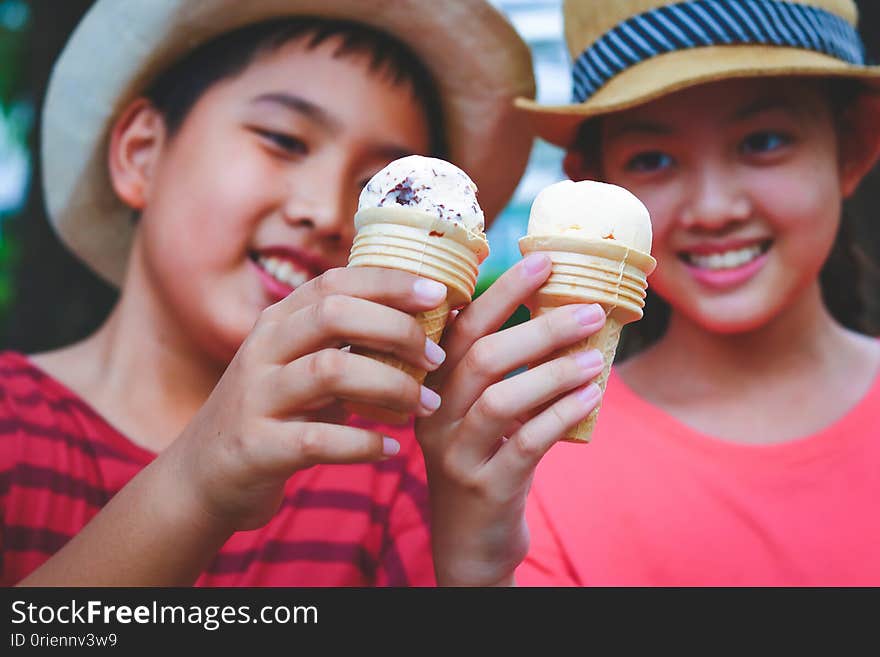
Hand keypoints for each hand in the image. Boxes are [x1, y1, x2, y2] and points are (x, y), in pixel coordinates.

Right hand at [171, 267, 448, 531]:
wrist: (204, 476)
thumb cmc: (274, 414)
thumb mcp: (300, 366)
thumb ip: (344, 343)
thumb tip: (422, 322)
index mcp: (278, 322)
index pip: (335, 282)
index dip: (389, 282)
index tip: (438, 293)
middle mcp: (262, 350)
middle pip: (334, 314)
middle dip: (396, 328)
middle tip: (437, 357)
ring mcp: (256, 397)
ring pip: (330, 370)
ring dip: (391, 386)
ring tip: (426, 404)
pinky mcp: (257, 447)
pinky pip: (319, 440)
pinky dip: (363, 444)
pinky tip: (390, 449)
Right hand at [417, 254, 605, 585]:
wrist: (469, 543)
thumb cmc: (484, 461)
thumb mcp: (480, 413)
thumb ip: (501, 371)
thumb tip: (560, 312)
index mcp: (431, 388)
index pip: (461, 328)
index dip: (502, 291)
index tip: (545, 261)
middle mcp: (433, 417)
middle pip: (481, 357)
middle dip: (539, 326)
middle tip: (589, 309)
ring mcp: (456, 455)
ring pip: (501, 398)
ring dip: (554, 371)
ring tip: (596, 355)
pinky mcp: (486, 487)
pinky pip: (526, 442)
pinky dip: (562, 414)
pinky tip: (592, 397)